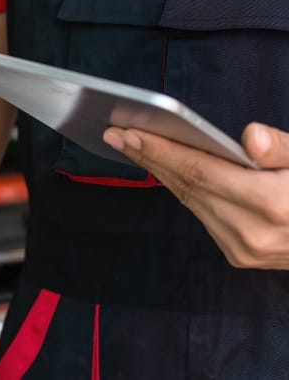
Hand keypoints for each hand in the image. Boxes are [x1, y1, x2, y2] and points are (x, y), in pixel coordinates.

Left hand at [104, 122, 288, 268]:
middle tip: (116, 133)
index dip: (162, 149)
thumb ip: (284, 148)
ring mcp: (244, 249)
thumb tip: (250, 137)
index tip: (129, 132)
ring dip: (161, 172)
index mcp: (273, 204)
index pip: (201, 171)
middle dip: (150, 157)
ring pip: (190, 201)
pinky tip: (167, 169)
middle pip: (188, 186)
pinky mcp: (239, 256)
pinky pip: (202, 215)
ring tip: (135, 145)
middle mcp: (253, 233)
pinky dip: (183, 189)